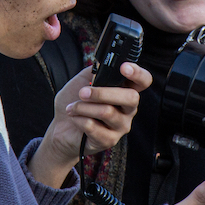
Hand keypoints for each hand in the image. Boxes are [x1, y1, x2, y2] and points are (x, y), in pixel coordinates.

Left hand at [29, 62, 151, 187]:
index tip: (124, 68)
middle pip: (131, 97)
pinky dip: (78, 119)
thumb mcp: (83, 80)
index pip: (143, 81)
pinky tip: (74, 118)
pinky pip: (93, 126)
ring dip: (83, 107)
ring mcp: (121, 126)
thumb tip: (102, 64)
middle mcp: (128, 109)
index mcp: (126, 90)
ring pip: (107, 112)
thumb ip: (95, 71)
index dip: (138, 73)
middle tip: (83, 92)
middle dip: (103, 93)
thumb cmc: (75, 101)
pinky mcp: (109, 140)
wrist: (61, 126)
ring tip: (72, 107)